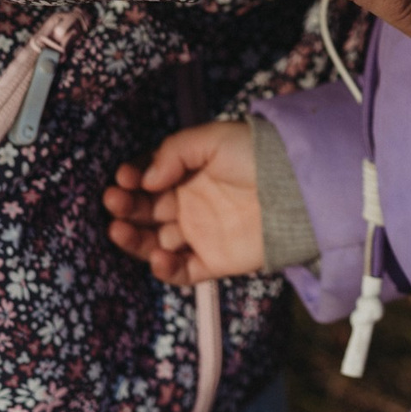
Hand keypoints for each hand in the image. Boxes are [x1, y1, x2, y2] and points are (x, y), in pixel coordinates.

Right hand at [103, 123, 263, 286]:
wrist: (296, 188)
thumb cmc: (256, 155)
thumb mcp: (213, 139)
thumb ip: (174, 153)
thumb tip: (145, 179)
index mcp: (188, 174)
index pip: (149, 180)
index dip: (132, 179)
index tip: (123, 177)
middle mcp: (190, 205)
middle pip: (146, 211)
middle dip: (125, 206)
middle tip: (114, 200)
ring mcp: (200, 234)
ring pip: (154, 242)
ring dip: (133, 238)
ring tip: (118, 228)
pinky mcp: (214, 261)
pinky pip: (181, 271)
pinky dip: (164, 268)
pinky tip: (158, 255)